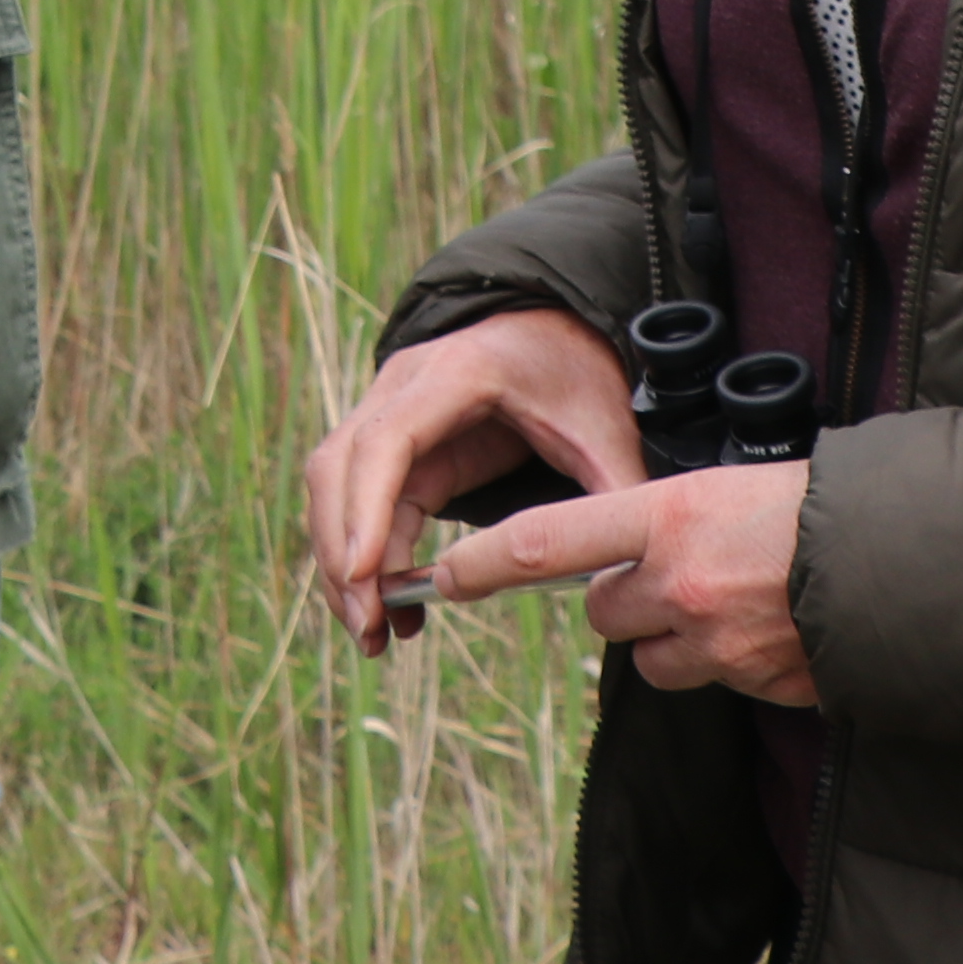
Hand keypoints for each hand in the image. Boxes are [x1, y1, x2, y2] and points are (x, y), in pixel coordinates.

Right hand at [301, 310, 649, 651]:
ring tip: (374, 635)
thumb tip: (627, 575)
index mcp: (456, 374)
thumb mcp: (605, 430)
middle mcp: (404, 385)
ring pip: (335, 486)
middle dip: (343, 551)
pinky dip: (364, 553)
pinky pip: (359, 499)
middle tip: (369, 629)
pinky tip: (389, 607)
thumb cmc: (576, 374)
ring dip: (342, 560)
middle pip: (340, 467)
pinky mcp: (394, 443)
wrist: (555, 328)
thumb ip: (612, 494)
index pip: (388, 440)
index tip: (364, 574)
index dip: (367, 507)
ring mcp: (389, 410)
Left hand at [412, 459, 814, 703]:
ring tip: (728, 600)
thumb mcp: (723, 488)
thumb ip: (663, 522)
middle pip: (602, 611)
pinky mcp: (750, 685)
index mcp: (668, 514)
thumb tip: (621, 555)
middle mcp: (679, 583)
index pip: (547, 540)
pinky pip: (708, 680)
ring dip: (671, 638)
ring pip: (650, 657)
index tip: (443, 574)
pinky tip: (764, 628)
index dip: (484, 563)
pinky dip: (722, 662)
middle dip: (622, 599)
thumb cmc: (810, 507)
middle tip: (675, 573)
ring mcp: (716, 642)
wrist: (902, 561)